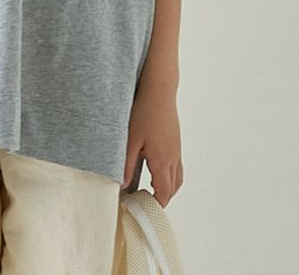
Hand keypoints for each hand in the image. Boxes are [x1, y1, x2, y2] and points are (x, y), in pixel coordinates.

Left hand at [121, 84, 182, 207]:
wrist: (159, 90)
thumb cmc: (144, 112)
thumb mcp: (130, 139)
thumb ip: (126, 164)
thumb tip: (122, 185)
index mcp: (162, 160)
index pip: (164, 193)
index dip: (155, 204)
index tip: (143, 208)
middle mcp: (173, 157)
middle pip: (173, 188)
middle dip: (161, 198)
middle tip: (145, 201)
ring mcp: (176, 149)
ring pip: (177, 176)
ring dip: (167, 186)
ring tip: (149, 187)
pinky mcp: (175, 140)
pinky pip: (176, 164)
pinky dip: (168, 173)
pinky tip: (153, 166)